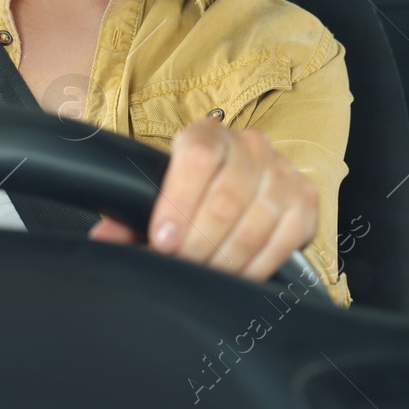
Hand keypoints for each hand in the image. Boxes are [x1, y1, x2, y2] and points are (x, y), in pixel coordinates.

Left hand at [88, 117, 318, 282]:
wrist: (243, 180)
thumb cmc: (194, 191)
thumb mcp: (161, 195)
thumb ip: (130, 217)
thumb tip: (103, 238)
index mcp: (207, 134)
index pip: (197, 157)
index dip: (178, 202)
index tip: (163, 240)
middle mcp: (250, 145)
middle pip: (226, 198)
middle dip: (199, 242)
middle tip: (182, 265)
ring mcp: (282, 171)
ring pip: (255, 223)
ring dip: (226, 258)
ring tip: (206, 273)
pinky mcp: (305, 200)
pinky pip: (284, 240)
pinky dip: (258, 265)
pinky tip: (238, 274)